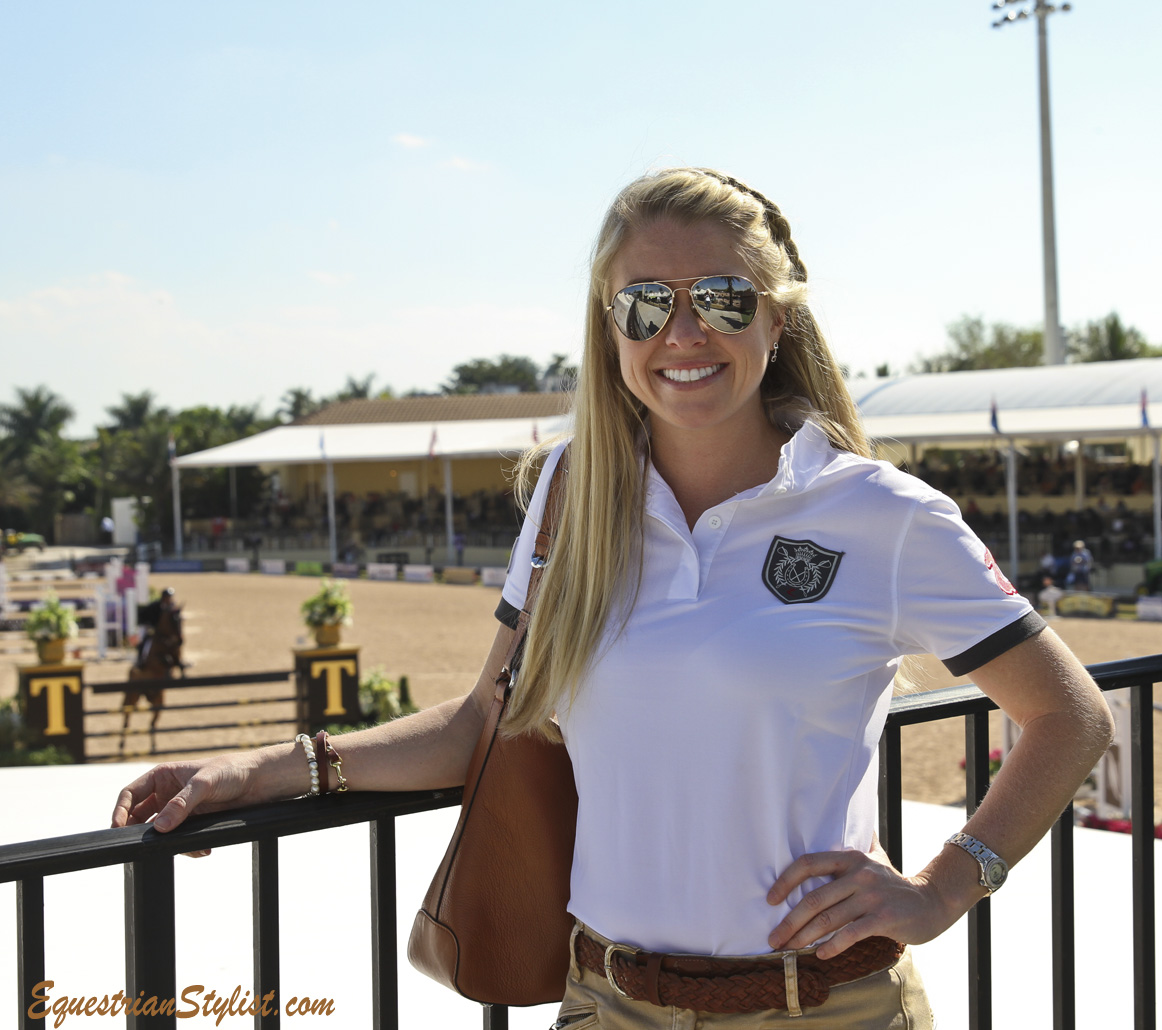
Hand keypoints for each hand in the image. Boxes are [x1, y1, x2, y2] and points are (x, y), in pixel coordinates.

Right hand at [110, 751, 273, 851]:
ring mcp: (179, 811)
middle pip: (138, 818)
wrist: (259, 782)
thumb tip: (161, 827)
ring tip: (187, 847)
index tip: (116, 828)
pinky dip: (188, 848)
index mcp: (162, 777)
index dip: (120, 811)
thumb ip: (182, 804)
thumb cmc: (231, 771)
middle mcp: (166, 794)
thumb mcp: (204, 783)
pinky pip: (180, 841)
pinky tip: (203, 850)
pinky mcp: (194, 824)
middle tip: (142, 846)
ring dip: (168, 843)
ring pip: (160, 834)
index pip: (130, 795)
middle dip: (140, 833)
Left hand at [766, 839, 956, 958]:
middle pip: (814, 898)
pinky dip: (832, 946)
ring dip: (804, 937)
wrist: (932, 902)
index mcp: (850, 858)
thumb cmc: (894, 883)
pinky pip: (850, 934)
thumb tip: (841, 816)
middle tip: (773, 938)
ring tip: (788, 949)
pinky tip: (819, 954)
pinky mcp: (884, 918)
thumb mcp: (874, 857)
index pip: (809, 863)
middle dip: (789, 921)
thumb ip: (856, 843)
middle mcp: (859, 874)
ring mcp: (872, 897)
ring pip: (828, 919)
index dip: (785, 880)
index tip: (770, 899)